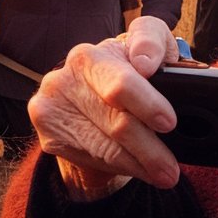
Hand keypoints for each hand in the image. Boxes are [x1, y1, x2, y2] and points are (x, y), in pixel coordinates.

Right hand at [28, 16, 182, 196]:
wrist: (96, 91)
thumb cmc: (134, 70)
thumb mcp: (152, 48)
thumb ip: (152, 43)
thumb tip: (145, 62)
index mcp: (97, 52)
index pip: (122, 82)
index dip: (147, 103)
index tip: (168, 123)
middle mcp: (71, 69)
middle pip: (116, 121)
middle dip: (149, 149)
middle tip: (171, 170)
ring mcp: (54, 97)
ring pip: (103, 145)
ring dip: (137, 164)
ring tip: (162, 175)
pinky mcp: (46, 125)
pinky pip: (87, 155)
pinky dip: (117, 166)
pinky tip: (134, 166)